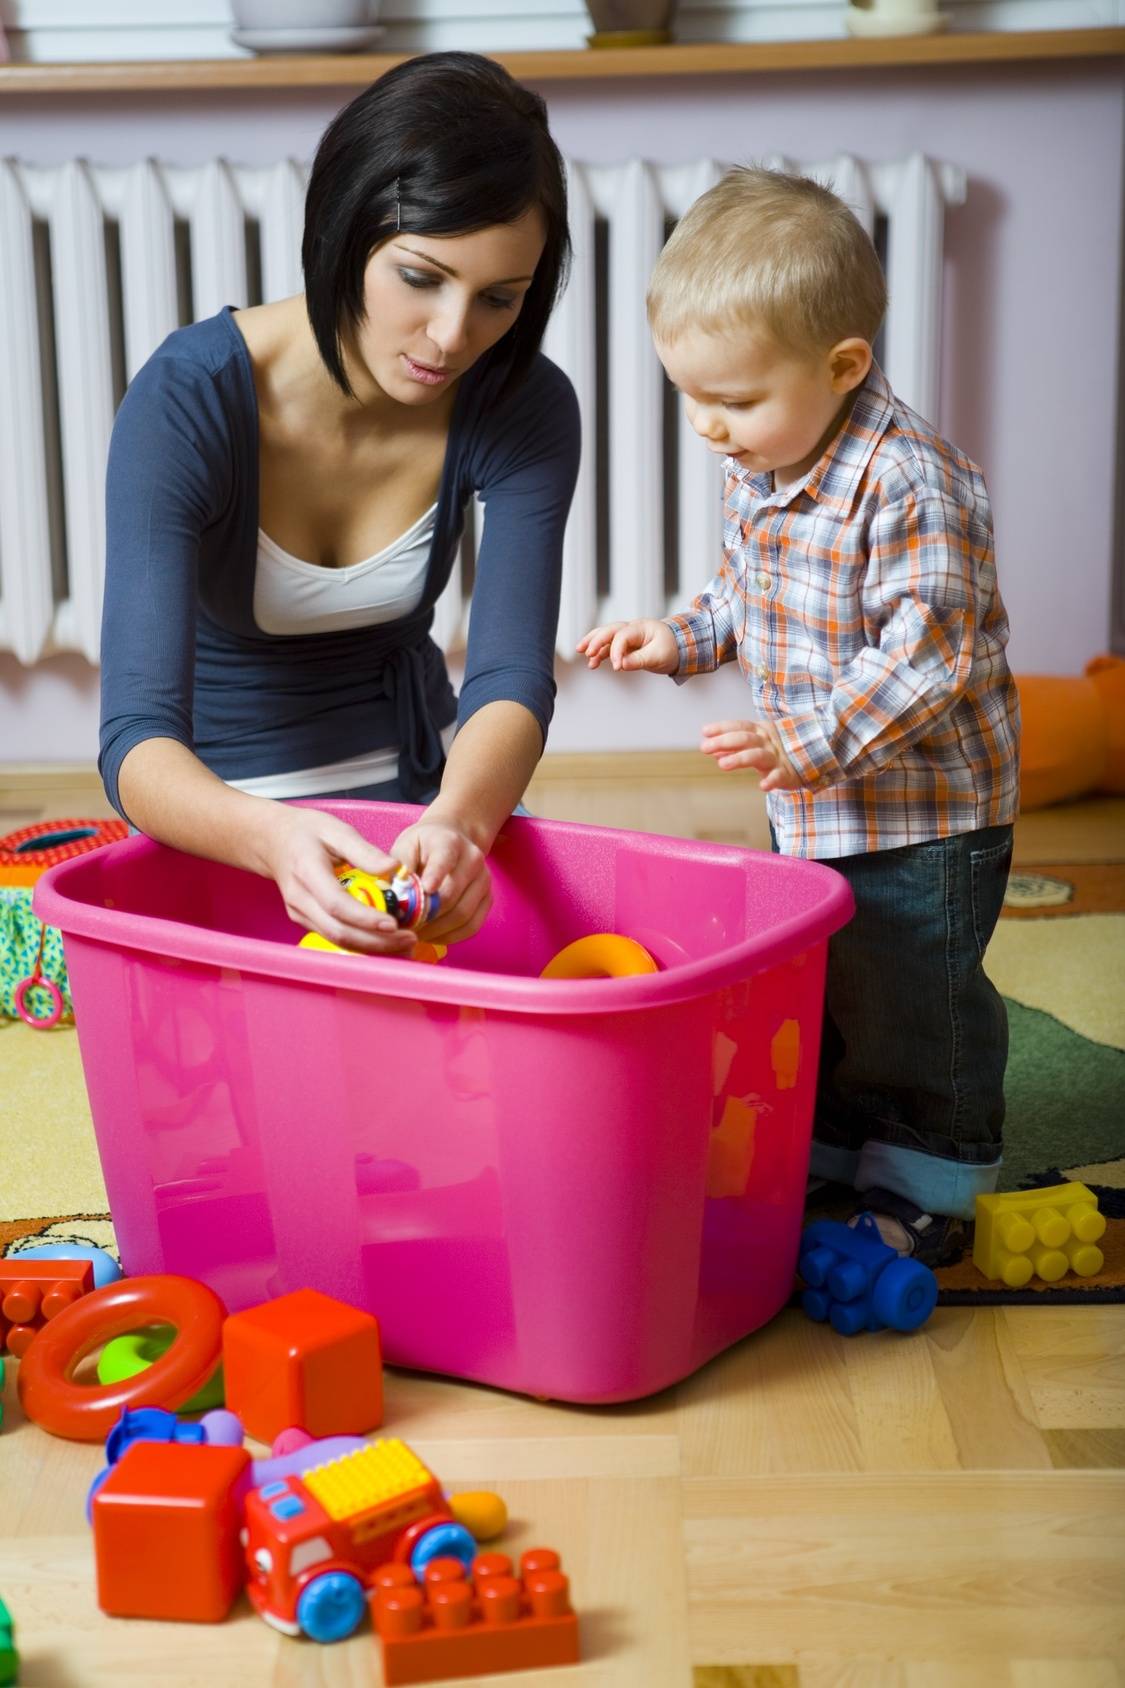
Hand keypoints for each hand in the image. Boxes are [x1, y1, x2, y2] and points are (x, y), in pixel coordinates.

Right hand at [261, 804, 418, 954]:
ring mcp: (300, 914)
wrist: (273, 841)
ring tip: (404, 943)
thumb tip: (395, 869)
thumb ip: (365, 851)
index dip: (365, 918)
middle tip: (409, 938)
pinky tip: (385, 941)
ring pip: (337, 940)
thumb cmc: (306, 832)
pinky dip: (361, 943)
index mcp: (307, 872)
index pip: (337, 904)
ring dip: (372, 947)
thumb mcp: (336, 830)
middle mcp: (300, 900)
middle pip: (338, 931)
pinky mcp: (306, 921)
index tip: (393, 923)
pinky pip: (335, 937)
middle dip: (376, 941)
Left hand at [391, 815, 491, 944]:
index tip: (423, 892)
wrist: (452, 840)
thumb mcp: (406, 845)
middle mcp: (472, 860)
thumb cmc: (423, 846)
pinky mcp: (488, 899)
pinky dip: (450, 936)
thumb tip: (395, 893)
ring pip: (463, 915)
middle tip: (403, 925)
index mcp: (449, 842)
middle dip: (425, 915)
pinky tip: (432, 935)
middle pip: (451, 895)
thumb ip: (399, 867)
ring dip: (436, 930)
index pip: (443, 861)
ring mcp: (483, 881)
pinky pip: (472, 926)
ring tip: (415, 932)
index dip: (434, 878)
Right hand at [576, 619, 678, 674]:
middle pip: (610, 630)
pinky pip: (609, 647)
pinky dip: (600, 653)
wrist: (679, 648)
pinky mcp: (625, 646)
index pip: (623, 636)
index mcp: (642, 628)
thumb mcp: (658, 656)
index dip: (617, 651)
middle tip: (587, 652)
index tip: (617, 668)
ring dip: (593, 644)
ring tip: (581, 653)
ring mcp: (627, 637)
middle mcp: (632, 629)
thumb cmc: (671, 649)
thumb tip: (621, 665)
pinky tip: (592, 662)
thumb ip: (639, 660)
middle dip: (596, 640)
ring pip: (606, 637)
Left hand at [700, 719, 800, 791]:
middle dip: (724, 742)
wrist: (808, 759)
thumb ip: (734, 748)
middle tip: (704, 748)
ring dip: (739, 758)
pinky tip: (763, 786)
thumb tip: (713, 751)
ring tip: (722, 764)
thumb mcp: (754, 745)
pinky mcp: (786, 773)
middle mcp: (768, 742)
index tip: (705, 731)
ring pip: (757, 755)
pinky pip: (778, 776)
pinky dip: (771, 780)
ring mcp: (777, 757)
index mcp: (760, 731)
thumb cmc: (774, 751)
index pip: (739, 726)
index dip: (722, 728)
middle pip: (745, 738)